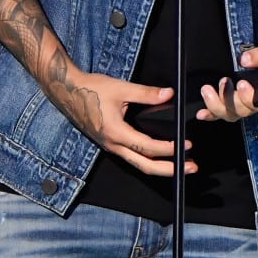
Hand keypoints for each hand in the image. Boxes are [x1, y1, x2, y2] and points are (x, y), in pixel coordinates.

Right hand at [48, 67, 195, 174]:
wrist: (66, 91)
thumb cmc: (91, 89)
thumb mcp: (120, 88)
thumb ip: (146, 93)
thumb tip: (169, 94)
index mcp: (116, 133)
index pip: (147, 147)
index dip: (169, 148)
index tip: (186, 145)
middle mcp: (113, 145)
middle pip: (145, 166)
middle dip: (170, 169)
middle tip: (191, 168)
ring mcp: (111, 147)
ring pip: (139, 165)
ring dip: (161, 168)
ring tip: (181, 167)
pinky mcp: (110, 144)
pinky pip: (132, 159)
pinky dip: (149, 161)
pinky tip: (160, 158)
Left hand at [196, 44, 257, 121]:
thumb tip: (245, 59)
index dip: (249, 97)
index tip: (242, 83)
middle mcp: (255, 105)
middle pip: (242, 111)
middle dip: (229, 98)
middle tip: (224, 81)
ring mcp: (242, 106)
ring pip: (229, 114)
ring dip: (216, 105)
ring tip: (207, 90)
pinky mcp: (231, 104)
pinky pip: (220, 114)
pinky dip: (210, 114)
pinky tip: (201, 114)